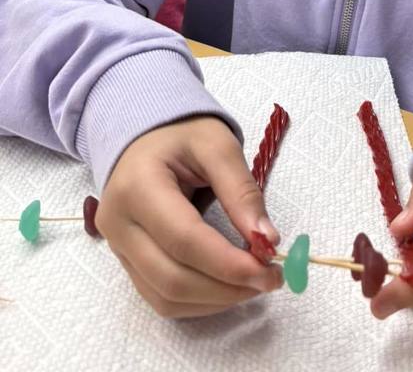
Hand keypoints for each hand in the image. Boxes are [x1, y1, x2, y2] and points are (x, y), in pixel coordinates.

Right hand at [96, 116, 282, 317]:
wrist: (145, 136)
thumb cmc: (181, 135)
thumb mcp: (218, 145)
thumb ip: (242, 191)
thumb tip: (267, 239)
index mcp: (137, 185)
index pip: (183, 239)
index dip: (228, 263)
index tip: (269, 270)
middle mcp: (119, 223)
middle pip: (172, 278)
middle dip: (226, 287)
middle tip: (270, 279)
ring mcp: (118, 248)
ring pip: (165, 298)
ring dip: (216, 300)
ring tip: (253, 282)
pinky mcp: (126, 263)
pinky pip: (161, 298)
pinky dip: (200, 301)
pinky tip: (227, 285)